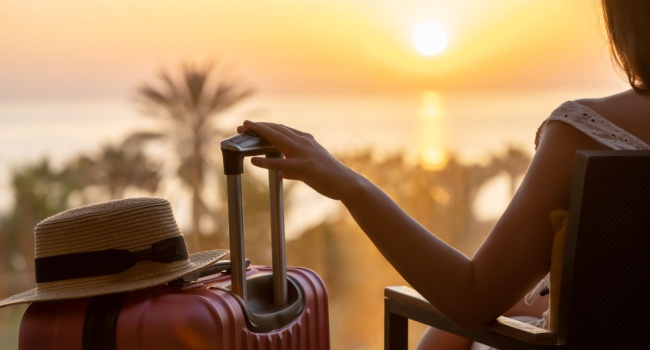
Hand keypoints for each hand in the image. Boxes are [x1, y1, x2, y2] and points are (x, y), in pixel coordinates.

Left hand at [236, 121, 358, 200]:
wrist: (347, 183)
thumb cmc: (331, 177)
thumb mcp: (310, 170)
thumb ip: (294, 170)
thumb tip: (282, 173)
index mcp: (306, 141)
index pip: (283, 129)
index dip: (267, 126)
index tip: (254, 126)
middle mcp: (304, 143)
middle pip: (277, 130)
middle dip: (258, 126)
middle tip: (243, 125)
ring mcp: (303, 153)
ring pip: (277, 139)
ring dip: (259, 133)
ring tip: (243, 132)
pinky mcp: (303, 167)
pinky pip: (280, 163)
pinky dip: (266, 161)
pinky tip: (254, 161)